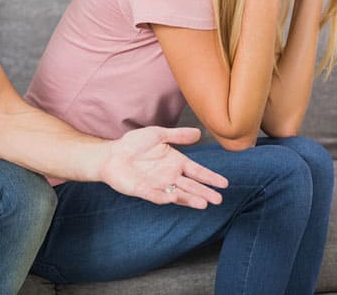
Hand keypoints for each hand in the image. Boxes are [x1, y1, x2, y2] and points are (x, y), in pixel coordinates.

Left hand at [100, 127, 227, 207]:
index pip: (197, 171)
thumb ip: (177, 135)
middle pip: (191, 186)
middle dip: (205, 192)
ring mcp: (158, 185)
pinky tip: (174, 198)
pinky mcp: (144, 191)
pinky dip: (165, 197)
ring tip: (203, 204)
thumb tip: (199, 133)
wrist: (111, 154)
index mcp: (175, 162)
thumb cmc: (133, 144)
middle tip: (218, 199)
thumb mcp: (157, 134)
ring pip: (178, 194)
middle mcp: (170, 176)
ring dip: (190, 199)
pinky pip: (156, 196)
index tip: (224, 184)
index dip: (210, 177)